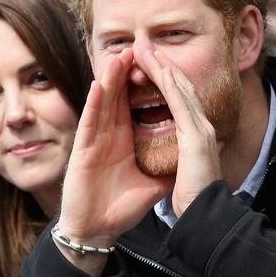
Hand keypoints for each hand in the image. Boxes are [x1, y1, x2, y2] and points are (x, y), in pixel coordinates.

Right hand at [56, 48, 170, 275]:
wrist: (98, 230)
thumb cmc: (120, 207)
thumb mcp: (154, 184)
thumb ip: (168, 166)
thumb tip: (192, 157)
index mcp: (126, 139)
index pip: (137, 103)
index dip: (146, 83)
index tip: (156, 61)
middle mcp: (110, 135)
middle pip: (119, 96)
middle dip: (127, 72)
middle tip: (137, 47)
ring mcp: (95, 141)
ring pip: (103, 104)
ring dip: (110, 80)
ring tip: (119, 57)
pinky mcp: (83, 151)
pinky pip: (89, 123)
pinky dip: (93, 104)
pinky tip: (98, 86)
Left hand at [141, 51, 221, 216]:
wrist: (206, 216)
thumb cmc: (194, 197)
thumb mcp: (185, 167)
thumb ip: (181, 152)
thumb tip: (175, 147)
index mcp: (196, 134)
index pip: (179, 99)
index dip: (165, 79)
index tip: (150, 63)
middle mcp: (202, 126)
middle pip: (180, 87)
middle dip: (163, 64)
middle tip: (145, 45)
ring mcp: (201, 128)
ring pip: (180, 88)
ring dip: (163, 66)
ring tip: (146, 48)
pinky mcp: (196, 136)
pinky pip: (180, 103)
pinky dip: (169, 84)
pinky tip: (160, 68)